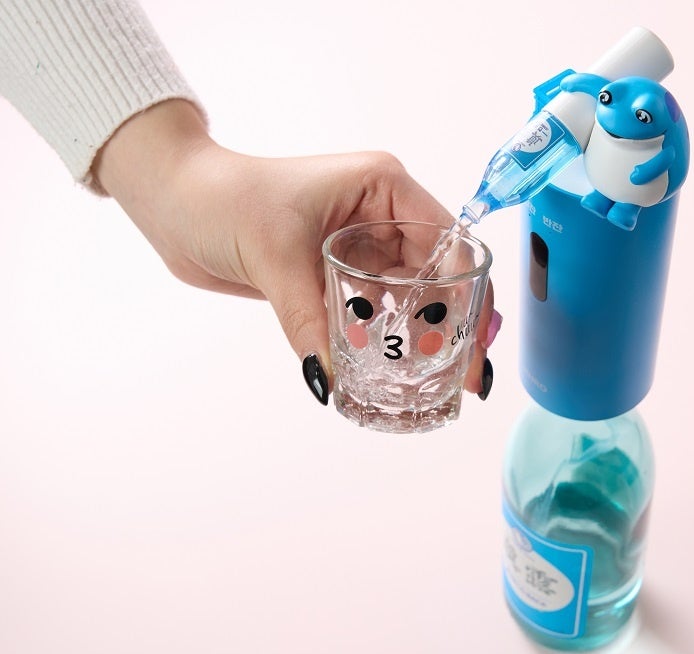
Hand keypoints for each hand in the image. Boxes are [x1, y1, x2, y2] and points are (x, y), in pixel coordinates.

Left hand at [94, 99, 497, 402]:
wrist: (172, 202)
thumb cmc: (222, 198)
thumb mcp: (274, 255)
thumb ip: (308, 318)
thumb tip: (330, 380)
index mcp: (383, 188)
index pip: (449, 243)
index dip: (469, 293)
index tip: (476, 341)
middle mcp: (380, 215)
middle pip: (438, 274)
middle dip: (451, 323)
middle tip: (464, 374)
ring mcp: (360, 244)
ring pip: (407, 296)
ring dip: (416, 334)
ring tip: (432, 379)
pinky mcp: (335, 272)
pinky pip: (372, 310)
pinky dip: (380, 338)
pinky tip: (388, 367)